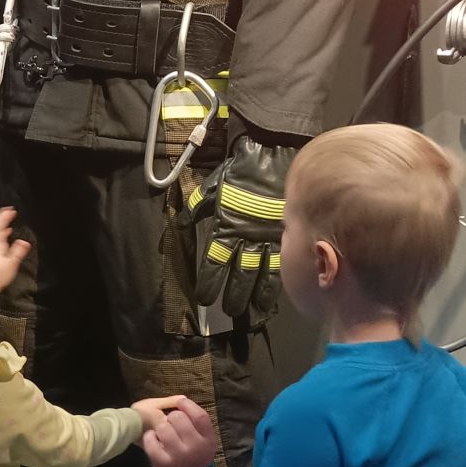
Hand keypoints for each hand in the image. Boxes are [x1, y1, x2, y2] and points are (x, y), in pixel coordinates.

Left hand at [0, 207, 29, 300]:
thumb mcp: (11, 265)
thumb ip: (17, 252)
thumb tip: (24, 242)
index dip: (3, 217)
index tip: (11, 210)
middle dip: (2, 216)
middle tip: (9, 209)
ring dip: (1, 221)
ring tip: (8, 216)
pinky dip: (1, 230)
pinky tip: (7, 231)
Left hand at [140, 396, 216, 466]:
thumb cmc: (195, 455)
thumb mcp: (204, 440)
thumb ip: (197, 421)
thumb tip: (182, 399)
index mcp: (208, 440)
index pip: (200, 416)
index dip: (188, 406)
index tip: (181, 402)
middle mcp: (195, 448)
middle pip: (178, 418)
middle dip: (172, 417)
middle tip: (172, 424)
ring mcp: (179, 456)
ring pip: (163, 427)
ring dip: (161, 427)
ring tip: (164, 434)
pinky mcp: (163, 463)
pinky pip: (151, 440)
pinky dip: (150, 437)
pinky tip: (154, 439)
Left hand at [186, 137, 295, 318]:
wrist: (274, 154)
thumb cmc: (240, 170)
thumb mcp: (212, 188)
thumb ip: (196, 208)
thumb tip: (179, 224)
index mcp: (226, 226)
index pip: (214, 262)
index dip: (209, 282)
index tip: (204, 299)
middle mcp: (248, 238)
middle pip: (240, 275)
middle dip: (234, 295)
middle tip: (229, 311)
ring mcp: (270, 238)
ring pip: (263, 275)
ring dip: (257, 295)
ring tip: (252, 311)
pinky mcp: (287, 234)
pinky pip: (284, 262)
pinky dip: (280, 280)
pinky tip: (276, 294)